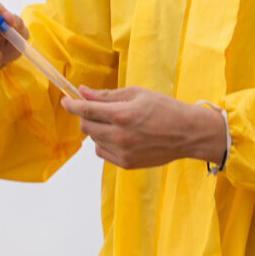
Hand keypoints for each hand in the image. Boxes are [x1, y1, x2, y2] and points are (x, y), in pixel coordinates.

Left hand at [60, 87, 227, 170]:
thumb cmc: (166, 109)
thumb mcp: (137, 94)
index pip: (86, 110)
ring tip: (115, 124)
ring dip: (97, 130)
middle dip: (86, 116)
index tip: (66, 101)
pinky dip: (105, 143)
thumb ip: (108, 95)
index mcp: (122, 115)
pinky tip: (119, 136)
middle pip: (86, 126)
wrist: (188, 133)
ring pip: (93, 141)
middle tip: (96, 110)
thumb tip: (84, 91)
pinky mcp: (126, 163)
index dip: (72, 105)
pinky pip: (103, 153)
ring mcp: (122, 152)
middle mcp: (120, 135)